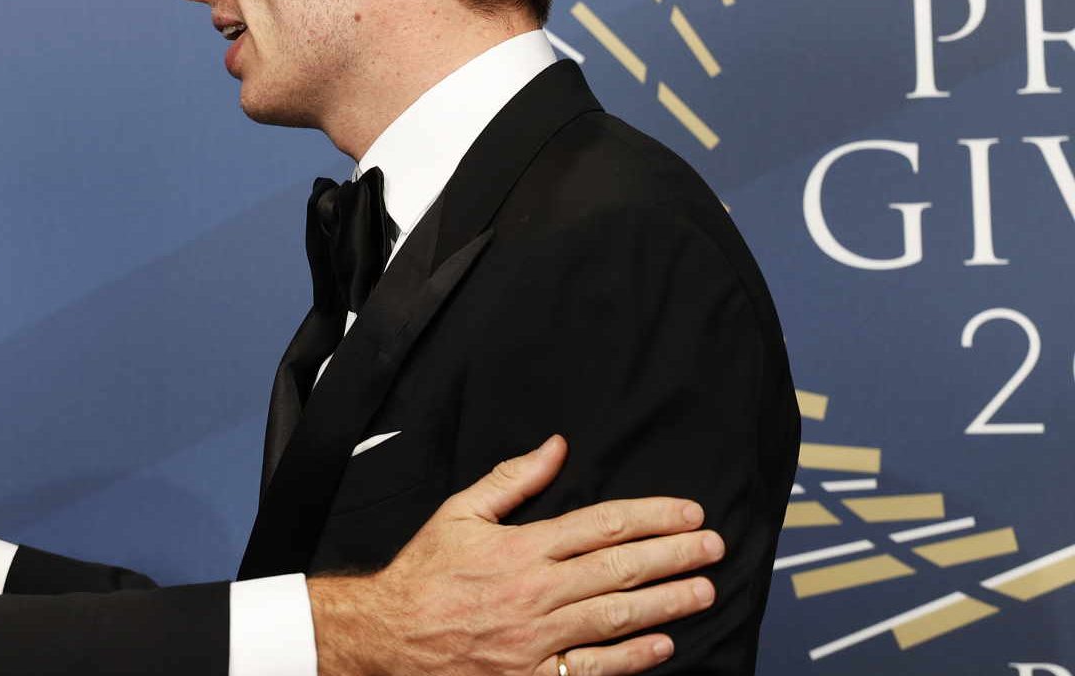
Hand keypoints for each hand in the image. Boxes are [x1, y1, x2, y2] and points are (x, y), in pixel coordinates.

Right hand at [310, 436, 721, 675]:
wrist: (386, 634)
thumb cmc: (424, 573)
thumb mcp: (459, 513)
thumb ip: (512, 480)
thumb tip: (556, 447)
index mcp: (521, 549)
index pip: (602, 525)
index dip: (652, 516)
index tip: (689, 512)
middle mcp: (535, 593)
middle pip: (620, 569)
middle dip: (674, 556)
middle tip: (714, 546)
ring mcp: (536, 639)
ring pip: (615, 617)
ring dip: (667, 603)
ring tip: (704, 590)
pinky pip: (592, 669)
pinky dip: (632, 659)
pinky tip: (664, 645)